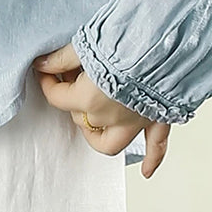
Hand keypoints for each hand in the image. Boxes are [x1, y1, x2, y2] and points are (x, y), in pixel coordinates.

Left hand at [32, 43, 170, 178]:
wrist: (168, 42)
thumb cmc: (129, 39)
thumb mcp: (87, 43)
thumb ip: (62, 58)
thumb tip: (44, 63)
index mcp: (89, 99)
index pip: (57, 97)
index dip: (47, 81)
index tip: (46, 70)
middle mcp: (110, 117)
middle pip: (80, 117)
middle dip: (72, 98)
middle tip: (72, 75)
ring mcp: (135, 122)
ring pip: (110, 142)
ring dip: (98, 133)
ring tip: (91, 120)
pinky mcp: (159, 120)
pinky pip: (156, 147)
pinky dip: (152, 159)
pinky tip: (146, 171)